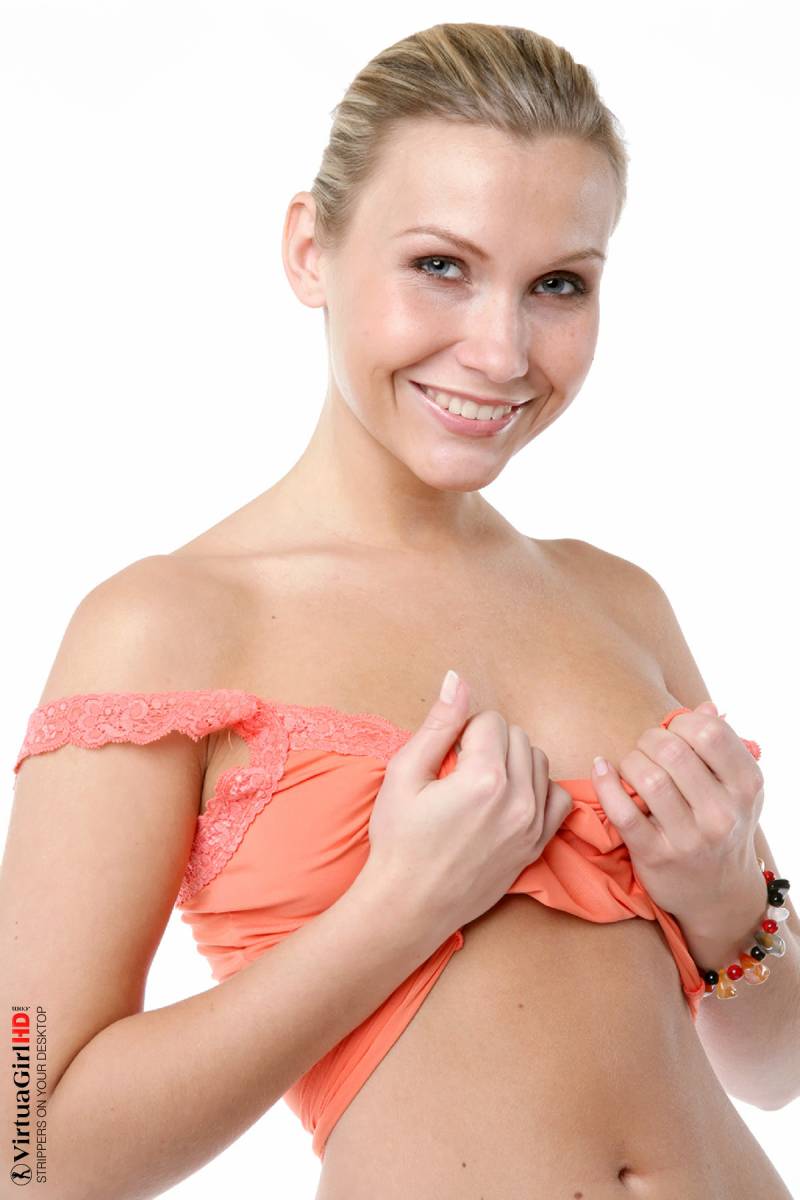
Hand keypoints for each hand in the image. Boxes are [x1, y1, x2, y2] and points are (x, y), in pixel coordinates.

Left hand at [591, 701, 765, 927]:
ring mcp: (688, 838)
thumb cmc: (724, 827)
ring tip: (631, 765)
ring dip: (629, 761)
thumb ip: (723, 747)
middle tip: (646, 747)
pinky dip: (605, 783)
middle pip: (672, 751)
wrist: (719, 895)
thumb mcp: (737, 789)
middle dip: (650, 740)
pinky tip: (601, 769)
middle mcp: (722, 813)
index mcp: (746, 787)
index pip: (709, 732)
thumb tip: (708, 707)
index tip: (673, 732)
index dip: (682, 722)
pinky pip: (622, 811)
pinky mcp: (655, 855)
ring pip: (648, 778)